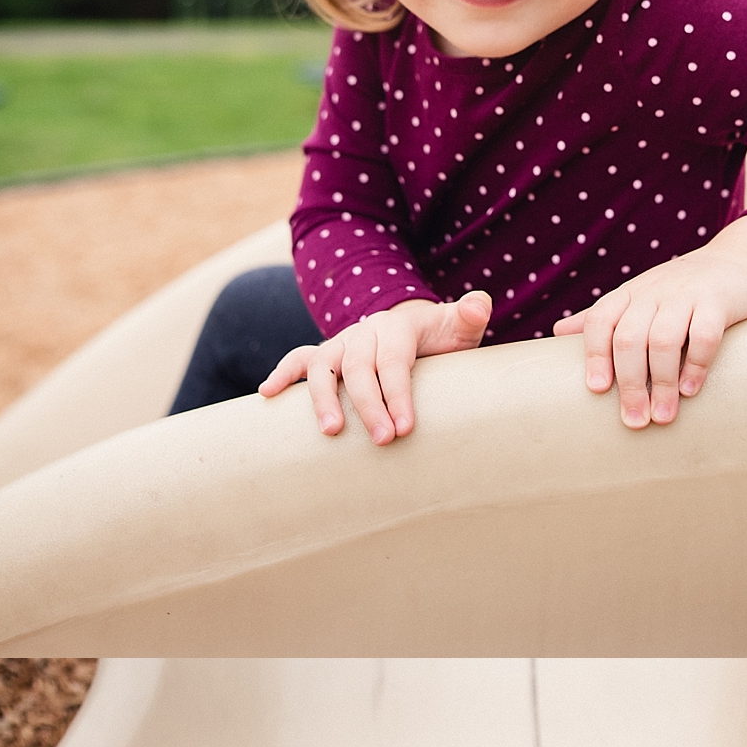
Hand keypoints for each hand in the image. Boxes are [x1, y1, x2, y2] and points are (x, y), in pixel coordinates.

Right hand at [263, 292, 491, 455]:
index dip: (398, 394)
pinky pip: (299, 360)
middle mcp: (364, 333)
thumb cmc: (438, 338)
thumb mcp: (457, 327)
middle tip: (383, 441)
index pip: (394, 362)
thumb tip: (480, 305)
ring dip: (322, 398)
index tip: (406, 428)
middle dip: (368, 405)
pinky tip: (267, 395)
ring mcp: (341, 345)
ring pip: (324, 366)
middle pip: (359, 367)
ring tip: (330, 431)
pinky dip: (282, 374)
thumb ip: (469, 316)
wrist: (410, 327)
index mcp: (396, 328)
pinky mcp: (326, 356)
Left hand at [558, 217, 746, 427]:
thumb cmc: (680, 292)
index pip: (600, 321)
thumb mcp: (639, 298)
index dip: (595, 354)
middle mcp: (653, 292)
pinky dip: (697, 364)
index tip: (598, 391)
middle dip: (630, 383)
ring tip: (663, 416)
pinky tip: (691, 390)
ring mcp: (686, 294)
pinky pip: (705, 333)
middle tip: (635, 421)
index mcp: (629, 295)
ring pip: (665, 339)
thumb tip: (557, 333)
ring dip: (663, 382)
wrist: (740, 263)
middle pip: (630, 337)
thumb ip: (603, 318)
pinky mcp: (719, 300)